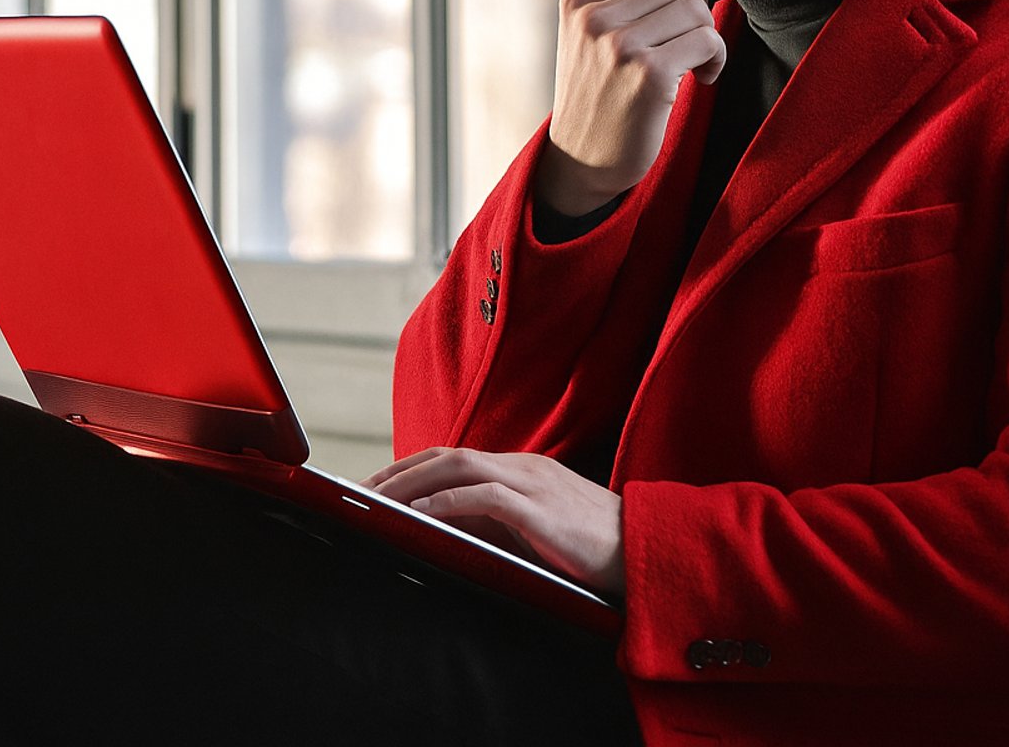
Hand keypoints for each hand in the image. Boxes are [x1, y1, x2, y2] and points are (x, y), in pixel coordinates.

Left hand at [364, 448, 625, 596]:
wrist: (648, 553)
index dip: (410, 467)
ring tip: (378, 502)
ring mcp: (533, 484)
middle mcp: (523, 467)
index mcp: (521, 470)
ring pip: (458, 465)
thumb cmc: (592, 551)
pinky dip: (448, 501)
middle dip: (398, 472)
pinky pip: (485, 496)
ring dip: (412, 482)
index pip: (453, 456)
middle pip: (446, 454)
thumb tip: (445, 534)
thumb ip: (497, 526)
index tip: (375, 487)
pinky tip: (421, 514)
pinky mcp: (541, 510)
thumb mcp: (536, 533)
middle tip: (360, 494)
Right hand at [536, 0, 724, 215]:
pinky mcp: (647, 75)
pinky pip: (706, 40)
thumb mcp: (590, 38)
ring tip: (697, 60)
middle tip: (694, 37)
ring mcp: (618, 46)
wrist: (582, 161)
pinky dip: (716, 58)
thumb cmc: (598, 95)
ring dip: (708, 35)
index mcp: (578, 2)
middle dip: (697, 5)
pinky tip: (704, 77)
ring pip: (695, 8)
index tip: (682, 12)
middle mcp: (593, 19)